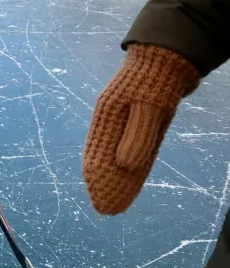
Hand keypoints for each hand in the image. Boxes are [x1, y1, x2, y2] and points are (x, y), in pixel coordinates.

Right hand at [83, 44, 199, 214]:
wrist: (168, 57)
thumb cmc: (156, 79)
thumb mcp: (149, 106)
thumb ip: (137, 136)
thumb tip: (125, 166)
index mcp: (106, 118)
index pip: (97, 157)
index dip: (98, 181)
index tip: (101, 202)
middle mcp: (111, 124)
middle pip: (105, 161)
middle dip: (105, 186)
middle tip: (107, 210)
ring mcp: (125, 124)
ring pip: (118, 158)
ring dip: (117, 180)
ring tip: (115, 201)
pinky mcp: (140, 124)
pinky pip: (133, 151)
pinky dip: (131, 167)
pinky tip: (130, 181)